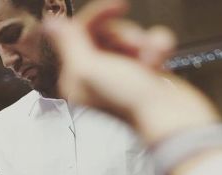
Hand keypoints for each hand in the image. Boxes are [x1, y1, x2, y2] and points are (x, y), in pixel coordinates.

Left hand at [45, 0, 219, 145]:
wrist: (169, 117)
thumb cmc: (129, 99)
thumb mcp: (89, 69)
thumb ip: (68, 43)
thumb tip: (52, 23)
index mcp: (78, 77)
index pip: (79, 32)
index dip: (98, 16)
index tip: (119, 8)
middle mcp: (97, 75)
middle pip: (106, 33)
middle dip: (125, 35)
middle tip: (136, 48)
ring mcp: (123, 74)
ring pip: (130, 37)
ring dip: (144, 42)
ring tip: (152, 60)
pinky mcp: (145, 73)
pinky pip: (150, 45)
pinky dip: (159, 48)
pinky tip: (162, 60)